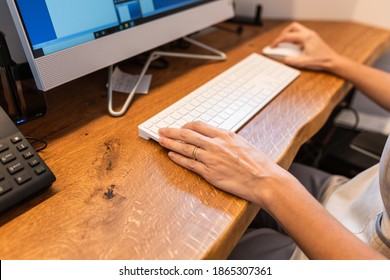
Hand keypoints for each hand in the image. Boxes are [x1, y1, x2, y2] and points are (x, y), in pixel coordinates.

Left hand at [158, 121, 293, 207]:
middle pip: (187, 135)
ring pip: (185, 149)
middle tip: (161, 130)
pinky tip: (171, 155)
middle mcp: (215, 145)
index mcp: (225, 135)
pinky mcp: (209, 173)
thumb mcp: (242, 143)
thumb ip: (226, 139)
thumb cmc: (257, 163)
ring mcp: (211, 159)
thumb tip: (215, 138)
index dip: (185, 126)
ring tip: (161, 140)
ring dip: (170, 144)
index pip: (198, 125)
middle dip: (171, 132)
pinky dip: (178, 159)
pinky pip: (189, 164)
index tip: (180, 127)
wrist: (264, 179)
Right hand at [271, 22, 339, 70]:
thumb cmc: (321, 61)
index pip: (287, 36)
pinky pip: (300, 34)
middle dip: (283, 33)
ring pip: (296, 29)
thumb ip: (291, 61)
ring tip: (285, 44)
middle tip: (279, 42)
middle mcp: (309, 33)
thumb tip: (284, 58)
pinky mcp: (312, 38)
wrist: (332, 61)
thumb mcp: (303, 63)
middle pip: (292, 27)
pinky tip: (293, 47)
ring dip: (289, 35)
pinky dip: (294, 38)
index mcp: (306, 37)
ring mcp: (311, 35)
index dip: (277, 41)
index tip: (272, 46)